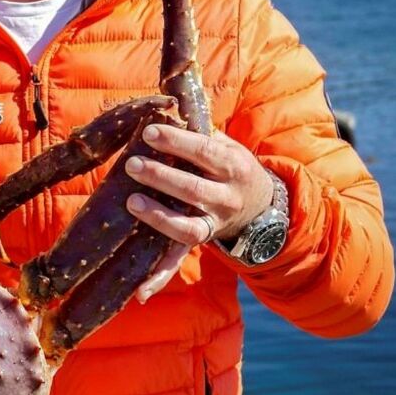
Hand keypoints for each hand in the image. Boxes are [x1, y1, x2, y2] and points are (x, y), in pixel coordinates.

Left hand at [124, 123, 273, 300]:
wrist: (263, 207)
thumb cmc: (230, 165)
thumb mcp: (225, 144)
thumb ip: (199, 129)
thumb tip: (165, 102)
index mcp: (232, 166)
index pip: (203, 152)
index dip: (177, 141)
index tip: (151, 131)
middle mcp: (226, 199)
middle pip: (194, 189)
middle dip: (163, 177)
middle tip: (133, 164)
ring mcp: (214, 225)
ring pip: (187, 227)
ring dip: (159, 218)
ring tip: (132, 203)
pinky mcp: (200, 243)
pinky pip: (179, 262)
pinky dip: (158, 278)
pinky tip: (139, 292)